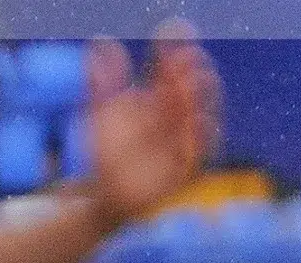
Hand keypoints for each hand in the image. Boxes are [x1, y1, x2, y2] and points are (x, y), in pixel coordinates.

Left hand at [86, 24, 221, 230]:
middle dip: (193, 71)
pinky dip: (203, 137)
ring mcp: (182, 141)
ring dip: (201, 99)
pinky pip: (201, 152)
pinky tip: (198, 121)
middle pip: (193, 87)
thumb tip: (103, 39)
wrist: (102, 195)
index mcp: (155, 98)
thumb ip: (100, 80)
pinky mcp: (186, 169)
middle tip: (185, 56)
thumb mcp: (96, 111)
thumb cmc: (103, 152)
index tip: (177, 29)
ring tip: (190, 83)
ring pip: (204, 115)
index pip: (171, 67)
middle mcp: (173, 117)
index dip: (175, 48)